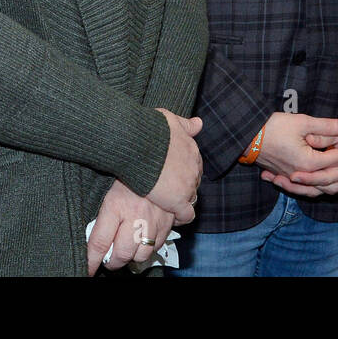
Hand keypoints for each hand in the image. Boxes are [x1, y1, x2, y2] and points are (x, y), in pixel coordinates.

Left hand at [87, 179, 173, 275]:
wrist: (155, 160)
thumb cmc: (127, 175)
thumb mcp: (108, 190)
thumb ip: (101, 217)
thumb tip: (94, 243)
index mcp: (115, 205)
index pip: (99, 242)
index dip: (92, 260)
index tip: (89, 268)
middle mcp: (136, 214)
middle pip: (122, 253)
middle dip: (113, 262)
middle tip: (109, 260)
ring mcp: (154, 218)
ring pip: (142, 253)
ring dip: (133, 256)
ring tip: (127, 249)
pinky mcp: (169, 219)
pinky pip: (158, 244)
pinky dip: (150, 246)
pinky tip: (143, 239)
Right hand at [144, 108, 202, 223]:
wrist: (138, 144)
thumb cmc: (150, 130)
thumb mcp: (171, 121)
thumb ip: (186, 125)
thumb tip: (199, 123)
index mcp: (192, 151)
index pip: (194, 166)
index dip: (184, 172)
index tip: (173, 176)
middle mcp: (194, 168)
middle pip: (193, 182)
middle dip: (183, 186)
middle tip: (167, 190)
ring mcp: (188, 185)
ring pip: (190, 198)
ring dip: (181, 201)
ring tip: (167, 204)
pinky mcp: (178, 200)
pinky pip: (186, 214)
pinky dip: (180, 217)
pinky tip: (171, 217)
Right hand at [253, 112, 337, 197]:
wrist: (246, 136)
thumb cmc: (273, 127)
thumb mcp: (302, 122)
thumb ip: (326, 127)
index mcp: (307, 162)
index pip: (337, 159)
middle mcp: (300, 175)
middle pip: (331, 182)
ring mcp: (291, 178)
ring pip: (318, 190)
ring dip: (335, 187)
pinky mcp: (284, 177)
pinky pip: (304, 189)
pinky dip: (317, 189)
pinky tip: (322, 185)